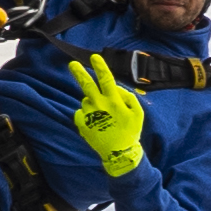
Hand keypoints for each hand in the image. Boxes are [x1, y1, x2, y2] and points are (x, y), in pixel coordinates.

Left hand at [56, 52, 146, 175]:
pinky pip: (81, 112)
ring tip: (103, 116)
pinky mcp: (82, 124)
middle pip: (87, 85)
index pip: (106, 80)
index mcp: (114, 102)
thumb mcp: (138, 113)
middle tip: (72, 64)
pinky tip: (96, 122)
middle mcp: (100, 107)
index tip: (94, 56)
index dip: (100, 67)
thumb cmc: (130, 131)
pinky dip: (87, 113)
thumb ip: (128, 97)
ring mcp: (89, 115)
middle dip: (79, 73)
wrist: (119, 154)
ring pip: (86, 100)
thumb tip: (115, 87)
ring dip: (92, 102)